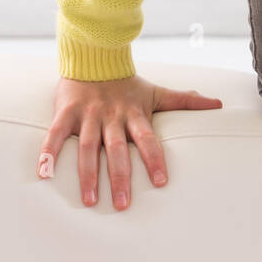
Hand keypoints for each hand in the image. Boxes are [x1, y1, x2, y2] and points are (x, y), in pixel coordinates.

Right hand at [37, 74, 222, 209]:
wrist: (96, 55)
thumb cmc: (128, 83)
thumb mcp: (157, 92)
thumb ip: (185, 101)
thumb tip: (218, 104)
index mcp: (135, 114)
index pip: (147, 138)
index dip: (154, 159)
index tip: (161, 183)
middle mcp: (112, 116)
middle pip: (117, 149)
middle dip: (120, 177)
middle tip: (122, 205)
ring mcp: (88, 114)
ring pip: (88, 146)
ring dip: (87, 174)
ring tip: (89, 201)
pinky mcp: (66, 110)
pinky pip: (56, 133)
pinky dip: (49, 152)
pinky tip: (44, 174)